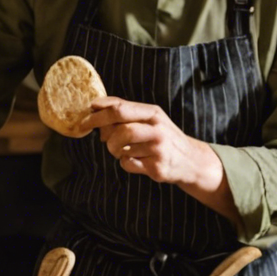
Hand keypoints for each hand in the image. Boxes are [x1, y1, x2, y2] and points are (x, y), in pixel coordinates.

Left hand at [83, 97, 217, 186]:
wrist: (190, 160)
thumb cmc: (162, 136)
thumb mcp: (150, 118)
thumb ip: (125, 111)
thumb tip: (94, 107)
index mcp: (153, 113)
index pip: (120, 108)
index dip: (99, 113)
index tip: (86, 117)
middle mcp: (157, 129)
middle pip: (120, 129)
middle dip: (103, 133)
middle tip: (100, 137)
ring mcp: (158, 149)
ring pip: (121, 148)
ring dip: (115, 150)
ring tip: (123, 149)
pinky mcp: (156, 167)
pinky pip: (127, 164)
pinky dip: (125, 162)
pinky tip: (136, 159)